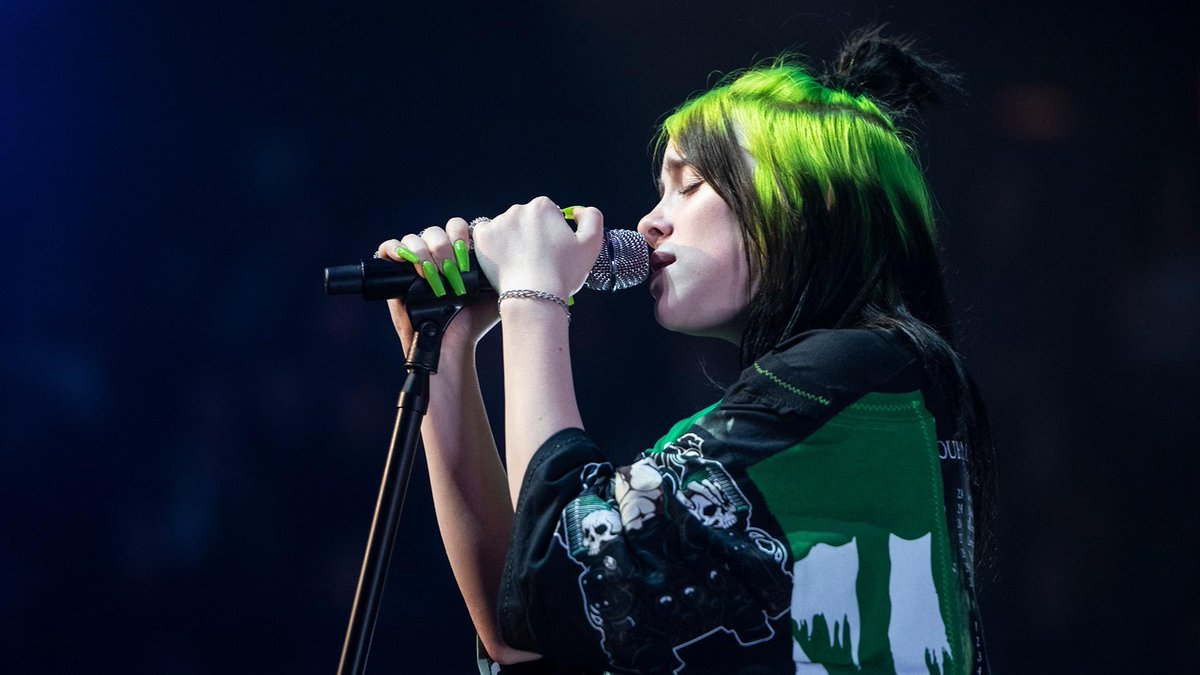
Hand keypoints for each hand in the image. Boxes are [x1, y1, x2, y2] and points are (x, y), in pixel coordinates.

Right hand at [376, 217, 498, 353]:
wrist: (453, 342)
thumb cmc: (475, 321)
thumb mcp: (497, 290)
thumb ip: (503, 269)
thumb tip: (510, 250)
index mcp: (457, 255)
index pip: (456, 227)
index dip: (461, 236)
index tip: (467, 259)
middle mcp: (435, 256)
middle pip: (434, 231)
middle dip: (444, 248)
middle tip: (451, 271)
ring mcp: (414, 264)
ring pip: (412, 238)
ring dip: (423, 252)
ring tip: (432, 273)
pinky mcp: (394, 274)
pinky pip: (387, 248)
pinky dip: (394, 248)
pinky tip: (407, 260)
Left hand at [472, 197, 603, 299]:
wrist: (534, 296)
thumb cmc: (564, 272)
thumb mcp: (591, 244)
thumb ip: (592, 219)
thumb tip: (578, 211)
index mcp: (543, 207)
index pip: (547, 215)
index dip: (552, 234)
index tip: (552, 252)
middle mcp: (519, 209)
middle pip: (526, 220)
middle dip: (531, 236)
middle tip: (537, 261)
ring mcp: (498, 223)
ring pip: (506, 229)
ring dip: (512, 241)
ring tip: (520, 264)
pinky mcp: (482, 237)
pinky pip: (485, 236)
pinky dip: (491, 246)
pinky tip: (503, 260)